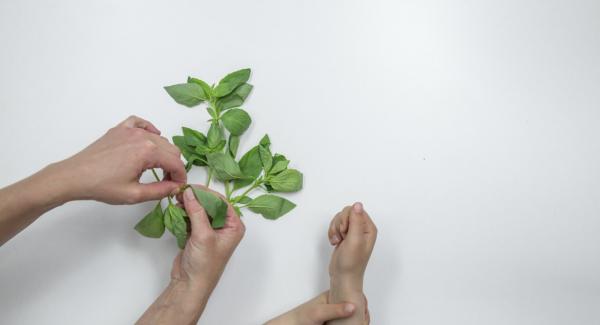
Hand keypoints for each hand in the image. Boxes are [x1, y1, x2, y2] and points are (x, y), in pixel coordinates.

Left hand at [54, 115, 186, 203]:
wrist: (75, 176)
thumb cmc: (102, 186)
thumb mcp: (134, 194)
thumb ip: (160, 191)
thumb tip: (175, 188)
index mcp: (148, 151)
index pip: (176, 163)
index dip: (181, 177)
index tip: (177, 187)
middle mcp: (142, 137)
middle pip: (171, 149)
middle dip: (173, 166)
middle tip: (167, 181)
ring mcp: (130, 130)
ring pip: (159, 138)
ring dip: (163, 153)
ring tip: (156, 168)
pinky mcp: (120, 129)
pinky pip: (141, 123)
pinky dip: (149, 131)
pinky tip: (149, 140)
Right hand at [137, 186, 244, 323]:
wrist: (190, 284)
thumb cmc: (204, 264)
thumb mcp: (203, 235)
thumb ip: (197, 212)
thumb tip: (190, 192)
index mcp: (234, 226)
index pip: (222, 202)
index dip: (207, 193)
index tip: (191, 187)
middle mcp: (224, 227)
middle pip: (211, 204)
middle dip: (196, 198)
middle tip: (182, 191)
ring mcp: (210, 230)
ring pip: (200, 210)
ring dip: (189, 204)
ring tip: (177, 198)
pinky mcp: (197, 234)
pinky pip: (192, 218)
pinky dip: (184, 212)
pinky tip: (176, 208)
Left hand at [265, 291, 356, 324]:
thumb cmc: (301, 318)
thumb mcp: (318, 312)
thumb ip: (335, 310)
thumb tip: (353, 307)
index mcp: (333, 296)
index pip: (353, 296)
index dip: (362, 303)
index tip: (365, 310)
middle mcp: (337, 305)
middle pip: (356, 308)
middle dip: (362, 314)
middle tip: (364, 320)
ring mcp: (337, 316)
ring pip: (353, 318)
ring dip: (359, 321)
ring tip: (361, 323)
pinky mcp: (336, 324)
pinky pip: (348, 324)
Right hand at [327, 202, 376, 324]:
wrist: (342, 277)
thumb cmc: (351, 263)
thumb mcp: (355, 240)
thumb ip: (356, 221)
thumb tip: (358, 204)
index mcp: (369, 228)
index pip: (356, 210)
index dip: (347, 218)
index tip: (346, 231)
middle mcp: (362, 228)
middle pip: (346, 212)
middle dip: (339, 223)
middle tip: (342, 237)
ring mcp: (353, 232)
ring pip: (339, 218)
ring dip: (334, 229)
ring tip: (338, 241)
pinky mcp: (344, 236)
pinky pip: (335, 225)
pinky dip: (332, 233)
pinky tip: (335, 242)